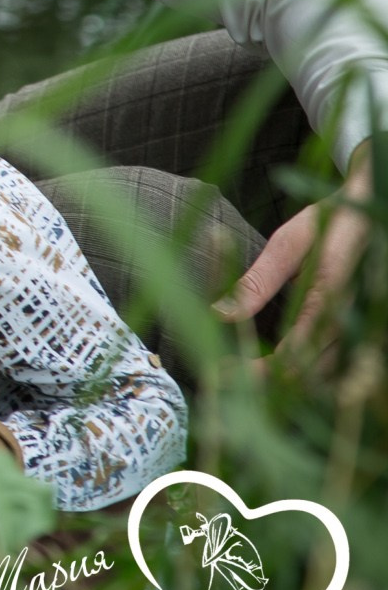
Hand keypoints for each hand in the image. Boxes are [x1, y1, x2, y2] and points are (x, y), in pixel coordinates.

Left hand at [215, 144, 370, 359]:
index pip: (295, 355)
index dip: (258, 372)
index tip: (223, 370)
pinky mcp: (365, 328)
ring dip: (289, 380)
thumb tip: (218, 313)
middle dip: (268, 382)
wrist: (374, 207)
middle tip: (228, 374)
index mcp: (332, 296)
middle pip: (311, 375)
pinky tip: (281, 361)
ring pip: (328, 374)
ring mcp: (364, 326)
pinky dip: (309, 369)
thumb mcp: (290, 243)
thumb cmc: (332, 220)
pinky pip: (340, 361)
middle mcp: (353, 319)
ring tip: (248, 372)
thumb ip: (257, 282)